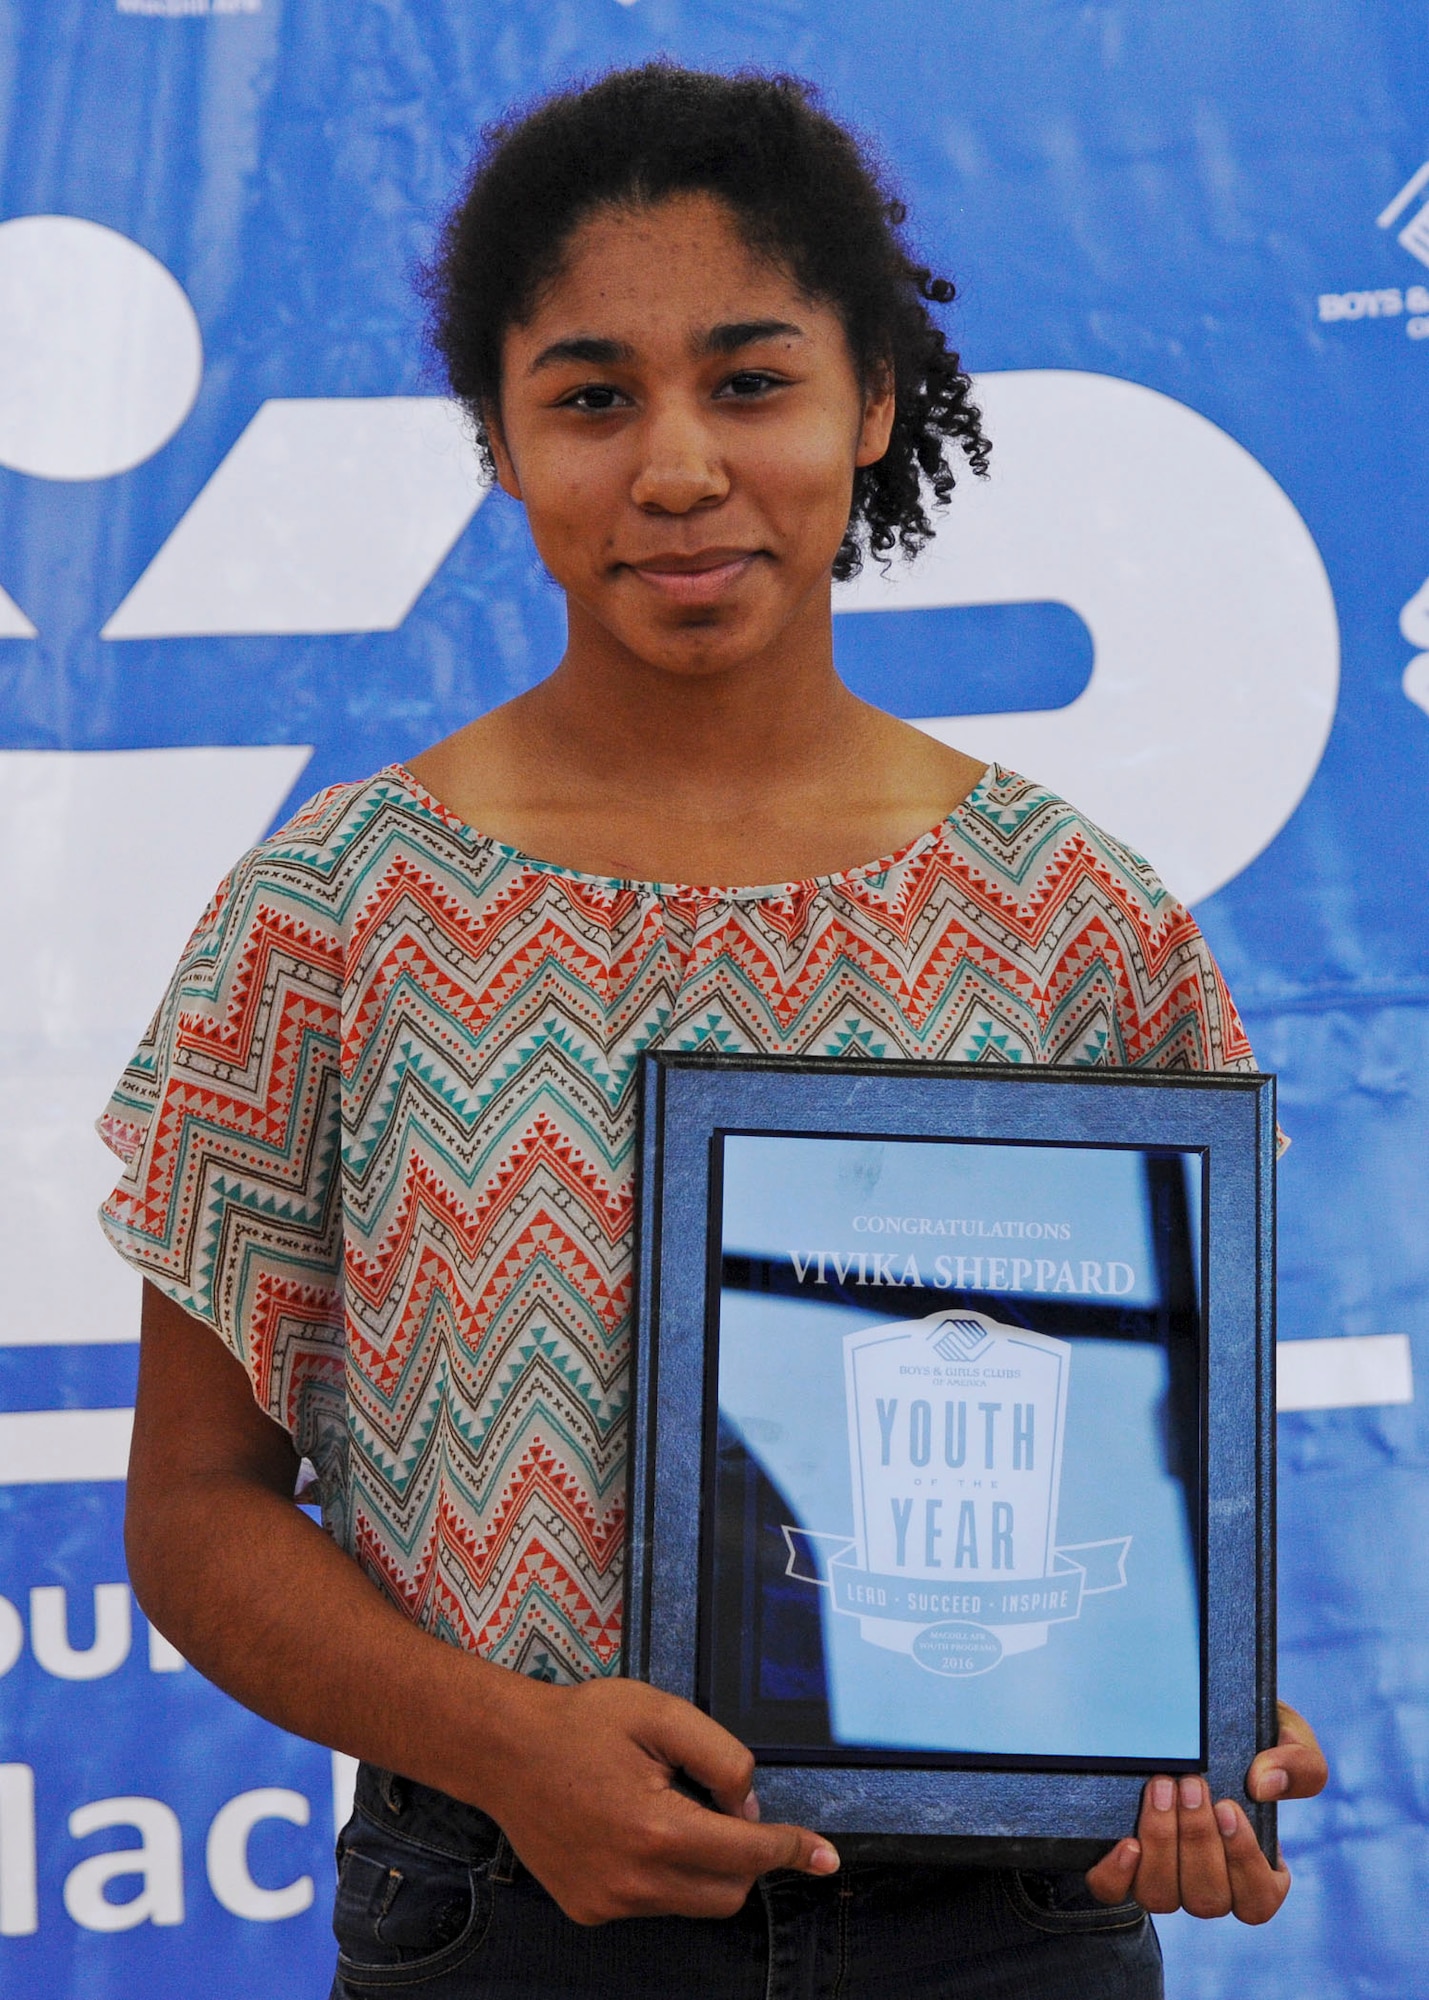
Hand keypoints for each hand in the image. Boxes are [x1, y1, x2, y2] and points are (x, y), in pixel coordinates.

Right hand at [475, 1674, 838, 1924]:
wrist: (502, 1750)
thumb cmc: (579, 1724)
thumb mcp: (661, 1713)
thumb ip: (720, 1756)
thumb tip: (749, 1804)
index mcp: (656, 1830)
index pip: (747, 1853)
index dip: (792, 1850)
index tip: (825, 1856)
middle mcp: (633, 1881)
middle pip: (728, 1891)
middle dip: (744, 1855)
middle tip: (720, 1804)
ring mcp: (607, 1902)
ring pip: (691, 1901)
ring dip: (701, 1864)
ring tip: (663, 1805)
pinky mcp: (589, 1909)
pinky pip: (651, 1903)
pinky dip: (663, 1873)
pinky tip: (632, 1827)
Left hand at [1085, 1701, 1326, 1923]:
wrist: (1195, 1718)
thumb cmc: (1253, 1743)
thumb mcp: (1288, 1741)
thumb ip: (1297, 1765)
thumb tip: (1265, 1786)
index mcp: (1259, 1872)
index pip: (1257, 1899)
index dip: (1242, 1861)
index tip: (1228, 1807)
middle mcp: (1212, 1886)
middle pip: (1207, 1897)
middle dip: (1197, 1838)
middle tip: (1191, 1783)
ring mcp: (1167, 1880)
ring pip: (1162, 1896)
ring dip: (1162, 1843)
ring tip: (1161, 1789)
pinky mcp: (1126, 1868)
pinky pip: (1114, 1892)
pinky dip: (1117, 1874)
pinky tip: (1126, 1842)